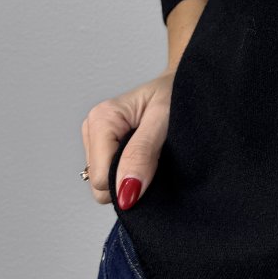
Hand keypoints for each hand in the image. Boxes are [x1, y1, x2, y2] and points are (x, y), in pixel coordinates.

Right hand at [80, 70, 175, 208]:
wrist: (185, 85)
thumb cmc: (177, 94)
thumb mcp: (163, 119)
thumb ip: (141, 154)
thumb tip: (124, 193)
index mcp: (102, 118)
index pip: (101, 179)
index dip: (129, 181)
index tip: (155, 164)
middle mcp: (92, 129)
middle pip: (99, 185)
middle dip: (129, 179)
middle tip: (155, 155)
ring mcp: (96, 140)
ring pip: (105, 185)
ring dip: (131, 176)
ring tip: (152, 153)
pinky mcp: (104, 149)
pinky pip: (112, 179)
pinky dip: (131, 174)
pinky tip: (145, 157)